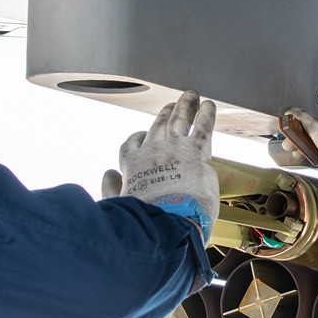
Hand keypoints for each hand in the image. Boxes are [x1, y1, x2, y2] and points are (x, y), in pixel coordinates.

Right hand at [102, 91, 219, 243]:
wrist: (167, 221)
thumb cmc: (144, 220)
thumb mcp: (118, 205)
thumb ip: (111, 188)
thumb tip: (108, 174)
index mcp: (132, 164)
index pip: (132, 144)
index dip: (138, 138)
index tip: (142, 135)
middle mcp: (151, 150)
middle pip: (158, 126)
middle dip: (165, 114)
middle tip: (172, 106)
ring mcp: (174, 148)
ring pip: (179, 120)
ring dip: (185, 106)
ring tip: (190, 96)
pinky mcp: (195, 151)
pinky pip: (202, 126)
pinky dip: (206, 114)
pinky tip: (209, 105)